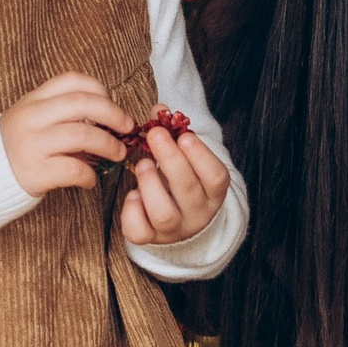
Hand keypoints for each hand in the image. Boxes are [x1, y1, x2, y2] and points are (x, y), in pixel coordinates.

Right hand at [0, 70, 132, 201]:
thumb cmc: (16, 149)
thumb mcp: (31, 121)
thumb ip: (61, 114)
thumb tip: (109, 118)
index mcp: (31, 100)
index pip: (72, 80)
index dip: (100, 90)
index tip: (112, 104)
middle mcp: (30, 118)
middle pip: (83, 103)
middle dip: (113, 114)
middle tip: (127, 127)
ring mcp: (31, 145)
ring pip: (83, 135)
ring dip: (109, 145)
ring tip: (117, 153)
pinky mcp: (34, 172)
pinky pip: (74, 169)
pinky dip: (90, 175)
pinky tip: (90, 179)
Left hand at [119, 119, 232, 249]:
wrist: (182, 220)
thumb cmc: (184, 180)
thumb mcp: (187, 158)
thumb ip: (174, 133)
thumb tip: (160, 109)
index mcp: (213, 191)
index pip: (215, 176)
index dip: (201, 156)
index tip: (184, 136)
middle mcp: (197, 212)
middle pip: (187, 189)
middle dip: (169, 158)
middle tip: (155, 134)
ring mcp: (174, 228)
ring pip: (163, 213)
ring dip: (150, 183)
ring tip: (142, 164)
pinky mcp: (151, 238)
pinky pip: (139, 231)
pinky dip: (132, 211)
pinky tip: (131, 194)